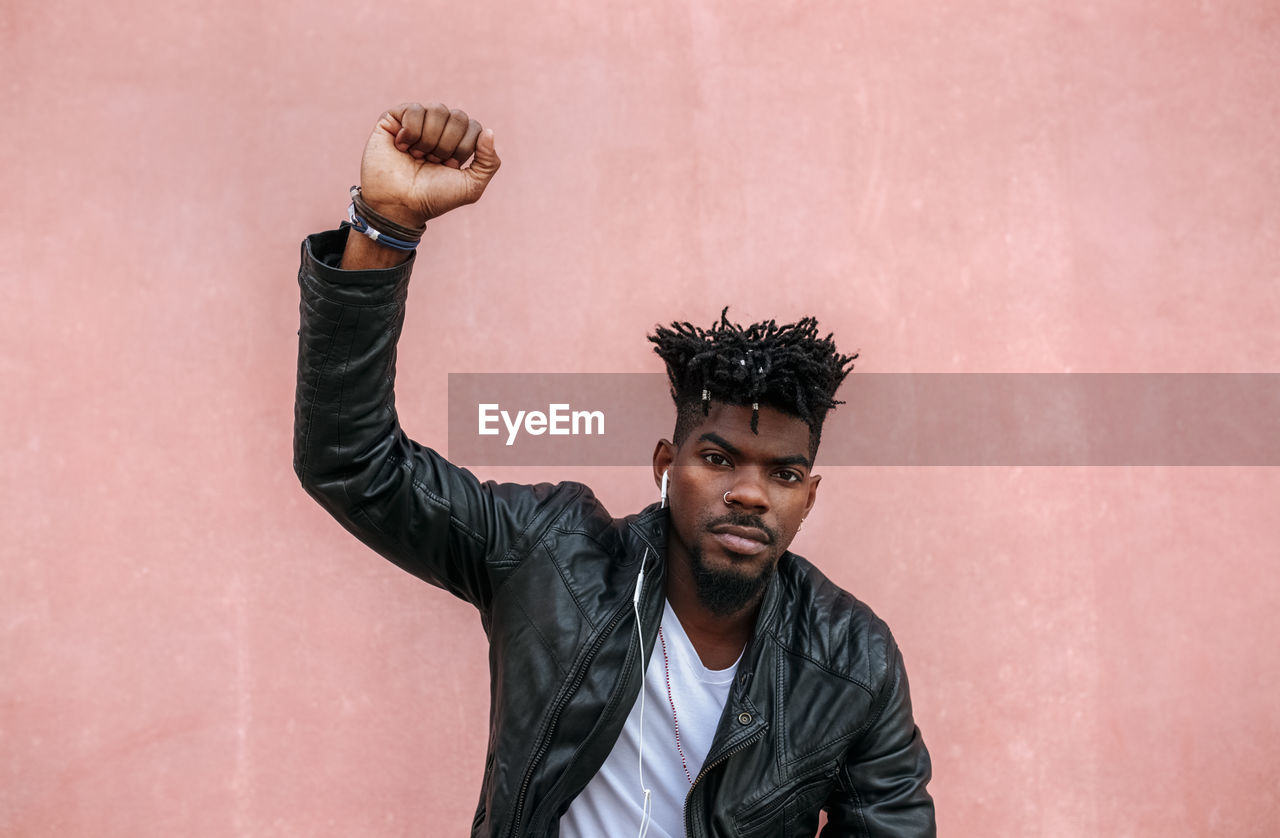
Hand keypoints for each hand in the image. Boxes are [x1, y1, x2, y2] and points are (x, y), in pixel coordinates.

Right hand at [357, 102, 500, 227]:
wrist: (400, 204)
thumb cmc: (433, 197)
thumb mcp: (471, 186)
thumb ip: (489, 162)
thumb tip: (489, 131)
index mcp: (458, 141)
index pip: (474, 127)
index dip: (463, 149)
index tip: (449, 168)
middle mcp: (439, 128)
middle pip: (459, 117)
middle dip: (447, 145)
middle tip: (432, 162)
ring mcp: (417, 121)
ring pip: (438, 110)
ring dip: (429, 140)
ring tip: (417, 157)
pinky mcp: (395, 118)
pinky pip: (415, 110)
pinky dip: (411, 133)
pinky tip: (402, 148)